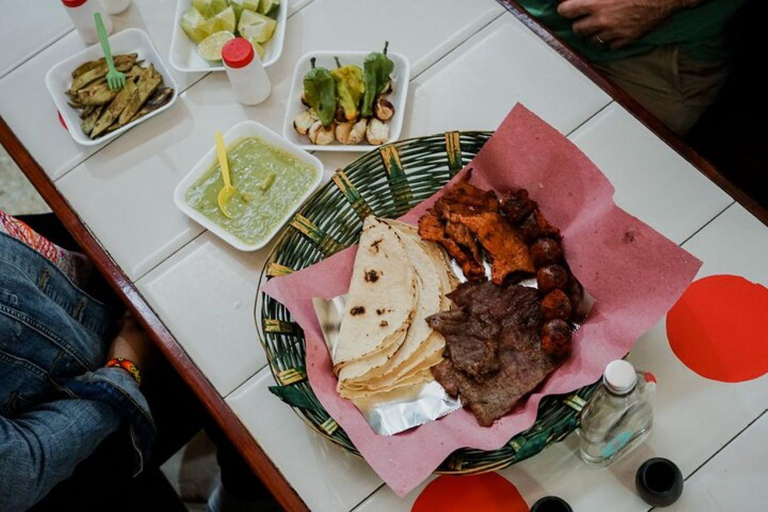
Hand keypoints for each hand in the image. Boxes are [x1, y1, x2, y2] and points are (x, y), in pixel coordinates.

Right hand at [107, 313, 156, 376]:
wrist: (122, 374)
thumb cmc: (127, 348)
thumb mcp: (127, 330)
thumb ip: (129, 320)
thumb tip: (129, 312)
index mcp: (157, 337)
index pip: (146, 324)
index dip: (133, 319)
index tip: (122, 319)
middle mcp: (157, 348)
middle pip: (144, 334)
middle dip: (131, 329)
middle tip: (118, 327)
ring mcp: (152, 359)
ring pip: (140, 344)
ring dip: (130, 339)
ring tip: (117, 337)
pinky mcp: (143, 368)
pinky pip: (136, 354)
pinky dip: (130, 349)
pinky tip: (121, 349)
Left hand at [557, 0, 696, 49]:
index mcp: (596, 3)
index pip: (566, 11)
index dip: (566, 9)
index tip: (568, 8)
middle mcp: (602, 20)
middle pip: (577, 29)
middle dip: (579, 22)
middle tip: (585, 17)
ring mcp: (614, 32)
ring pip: (592, 40)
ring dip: (593, 33)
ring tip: (600, 24)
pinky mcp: (627, 39)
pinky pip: (610, 46)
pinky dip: (610, 40)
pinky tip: (614, 31)